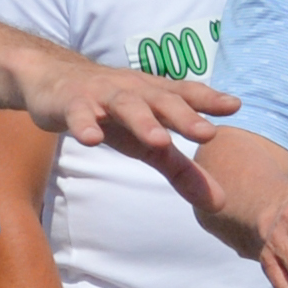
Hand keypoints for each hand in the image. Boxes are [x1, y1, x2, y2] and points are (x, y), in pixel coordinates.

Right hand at [23, 54, 240, 212]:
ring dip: (143, 121)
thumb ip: (183, 171)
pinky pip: (79, 113)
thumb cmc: (113, 114)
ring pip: (125, 105)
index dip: (209, 99)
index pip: (186, 95)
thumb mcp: (148, 144)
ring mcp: (102, 95)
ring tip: (160, 141)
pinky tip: (91, 140)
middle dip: (184, 116)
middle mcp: (134, 91)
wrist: (53, 82)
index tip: (234, 105)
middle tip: (207, 133)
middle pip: (162, 100)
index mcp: (156, 97)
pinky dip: (85, 124)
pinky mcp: (71, 102)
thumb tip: (220, 205)